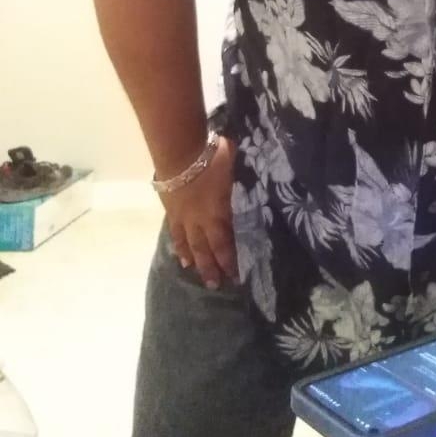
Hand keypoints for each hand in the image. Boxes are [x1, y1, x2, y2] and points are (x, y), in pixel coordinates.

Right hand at [159, 136, 237, 288]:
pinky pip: (176, 235)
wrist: (179, 152)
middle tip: (222, 285)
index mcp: (222, 210)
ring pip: (193, 246)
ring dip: (200, 263)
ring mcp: (186, 218)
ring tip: (205, 279)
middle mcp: (204, 220)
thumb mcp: (237, 165)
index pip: (229, 239)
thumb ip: (246, 176)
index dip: (233, 257)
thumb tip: (262, 175)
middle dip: (217, 267)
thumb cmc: (213, 154)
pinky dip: (180, 248)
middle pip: (211, 248)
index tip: (240, 273)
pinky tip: (182, 259)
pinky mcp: (172, 212)